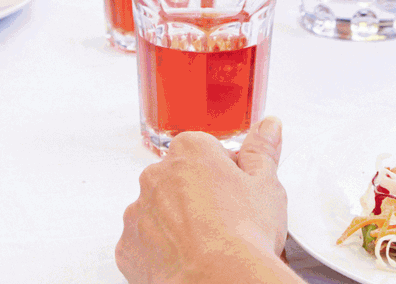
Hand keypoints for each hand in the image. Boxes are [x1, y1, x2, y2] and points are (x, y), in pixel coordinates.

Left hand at [117, 119, 289, 283]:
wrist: (218, 281)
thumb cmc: (243, 235)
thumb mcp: (266, 186)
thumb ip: (262, 150)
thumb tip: (268, 127)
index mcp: (190, 151)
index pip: (204, 151)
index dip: (224, 173)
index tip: (236, 193)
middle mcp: (156, 175)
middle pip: (177, 179)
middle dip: (196, 196)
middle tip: (224, 221)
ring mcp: (138, 211)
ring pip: (157, 211)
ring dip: (175, 223)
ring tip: (205, 246)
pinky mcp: (127, 246)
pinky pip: (142, 244)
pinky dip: (159, 251)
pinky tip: (185, 260)